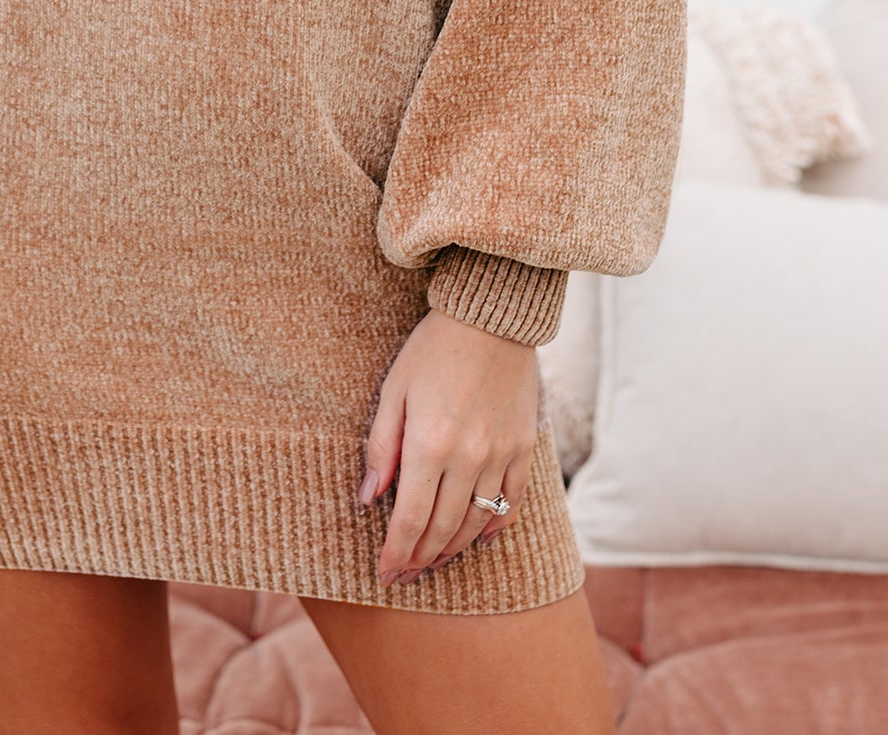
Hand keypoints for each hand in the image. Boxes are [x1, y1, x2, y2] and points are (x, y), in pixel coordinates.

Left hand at [359, 305, 538, 585]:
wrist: (491, 316)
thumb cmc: (432, 349)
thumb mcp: (393, 390)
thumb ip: (381, 447)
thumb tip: (367, 498)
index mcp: (429, 444)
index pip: (409, 520)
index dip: (395, 554)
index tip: (384, 574)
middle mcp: (468, 458)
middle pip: (441, 530)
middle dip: (419, 560)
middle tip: (404, 576)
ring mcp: (501, 455)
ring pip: (475, 524)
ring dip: (451, 550)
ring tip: (433, 564)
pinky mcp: (525, 447)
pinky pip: (511, 503)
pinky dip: (493, 528)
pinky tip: (477, 540)